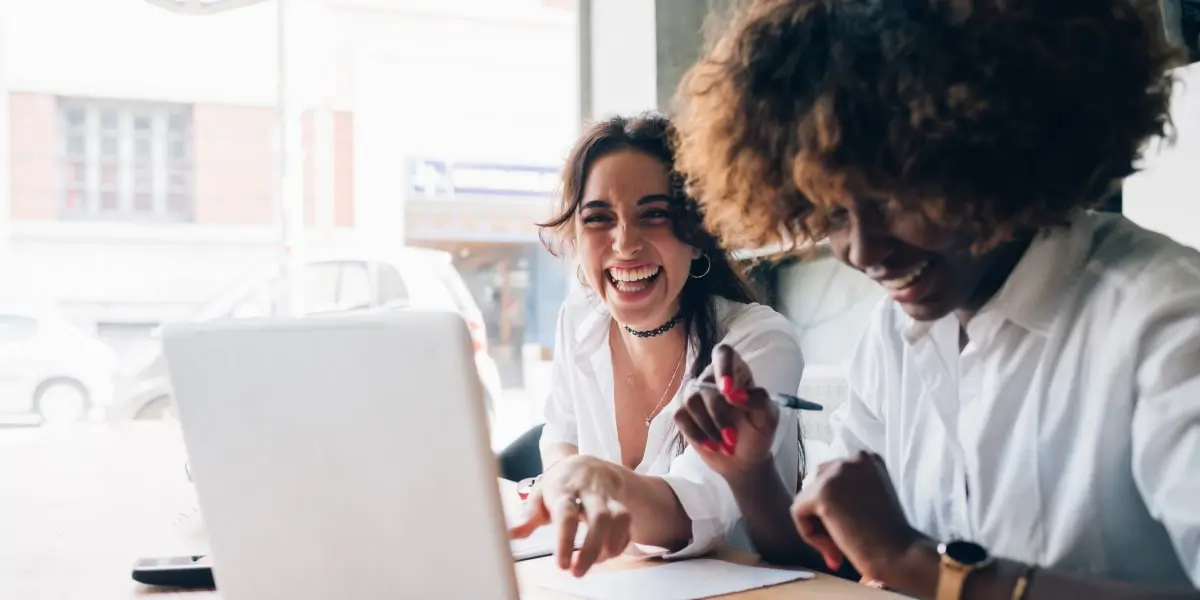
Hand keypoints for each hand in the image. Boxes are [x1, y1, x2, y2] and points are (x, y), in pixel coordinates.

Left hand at [508, 455, 632, 576]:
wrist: (587, 463)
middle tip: (578, 572)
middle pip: (599, 518)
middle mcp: (589, 490)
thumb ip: (528, 517)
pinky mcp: (622, 502)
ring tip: (595, 562)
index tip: (561, 565)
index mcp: (564, 489)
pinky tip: (607, 553)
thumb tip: (511, 534)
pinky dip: (620, 542)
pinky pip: (628, 524)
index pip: (566, 514)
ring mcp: (608, 496)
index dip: (565, 540)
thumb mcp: (539, 495)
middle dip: (591, 549)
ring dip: (610, 546)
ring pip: (619, 518)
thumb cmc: (559, 484)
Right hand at [673, 344, 779, 479]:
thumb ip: (758, 400)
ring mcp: (696, 395)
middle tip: (732, 438)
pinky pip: (681, 416)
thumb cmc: (758, 433)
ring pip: (691, 401)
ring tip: (725, 444)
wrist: (744, 460)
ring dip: (709, 427)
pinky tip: (711, 445)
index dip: (723, 367)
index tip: (727, 391)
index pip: (723, 353)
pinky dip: (697, 434)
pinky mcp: (684, 413)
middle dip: (719, 416)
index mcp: (736, 372)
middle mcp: (713, 379)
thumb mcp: (768, 417)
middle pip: (706, 386)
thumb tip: (735, 394)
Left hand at [789, 451, 925, 580]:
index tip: (852, 529)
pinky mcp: (822, 491)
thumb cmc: (887, 537)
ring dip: (817, 527)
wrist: (900, 556)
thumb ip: (845, 490)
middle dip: (822, 516)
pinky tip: (833, 549)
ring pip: (804, 499)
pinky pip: (797, 512)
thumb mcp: (868, 499)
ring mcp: (838, 472)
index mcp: (867, 458)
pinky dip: (809, 535)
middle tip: (842, 543)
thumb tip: (808, 493)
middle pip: (814, 484)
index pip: (829, 477)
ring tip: (838, 548)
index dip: (834, 507)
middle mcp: (853, 457)